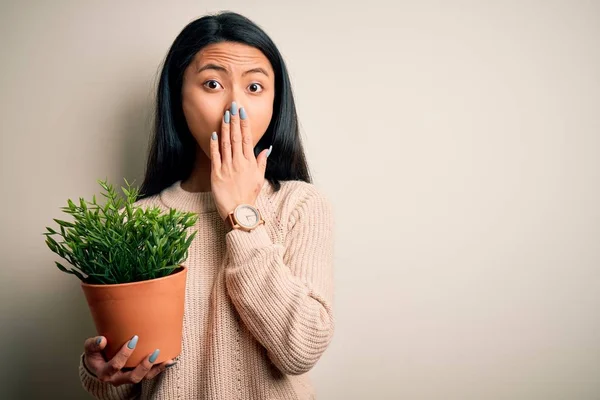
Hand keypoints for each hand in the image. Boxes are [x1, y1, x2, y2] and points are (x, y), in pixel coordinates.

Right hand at [83, 335, 174, 386]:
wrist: (99, 364)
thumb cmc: (96, 354)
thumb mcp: (90, 348)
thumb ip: (94, 344)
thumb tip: (102, 340)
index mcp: (105, 373)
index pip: (115, 366)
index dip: (124, 354)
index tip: (133, 339)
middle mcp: (117, 379)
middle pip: (133, 377)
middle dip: (144, 366)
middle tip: (153, 352)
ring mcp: (128, 378)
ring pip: (144, 378)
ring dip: (156, 369)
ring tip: (167, 359)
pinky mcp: (137, 374)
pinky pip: (150, 374)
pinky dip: (160, 368)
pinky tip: (171, 361)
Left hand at [210, 101, 270, 221]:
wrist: (239, 211)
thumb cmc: (249, 196)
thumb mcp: (259, 178)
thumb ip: (261, 162)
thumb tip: (266, 149)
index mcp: (250, 163)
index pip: (247, 139)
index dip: (244, 124)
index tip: (242, 112)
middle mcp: (239, 163)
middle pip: (236, 137)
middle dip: (234, 120)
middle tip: (232, 106)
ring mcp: (227, 168)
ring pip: (226, 144)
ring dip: (225, 128)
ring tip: (224, 115)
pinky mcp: (216, 174)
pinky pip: (215, 156)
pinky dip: (214, 144)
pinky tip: (214, 133)